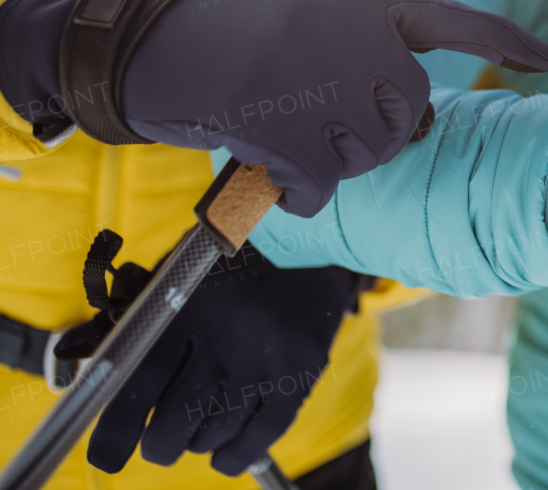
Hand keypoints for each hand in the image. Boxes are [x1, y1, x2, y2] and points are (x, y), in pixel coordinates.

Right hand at [14, 0, 547, 215]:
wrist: (160, 43)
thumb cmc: (237, 30)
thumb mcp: (312, 8)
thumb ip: (367, 42)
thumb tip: (413, 107)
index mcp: (366, 4)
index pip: (452, 21)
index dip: (504, 42)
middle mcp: (357, 37)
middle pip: (410, 112)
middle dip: (377, 130)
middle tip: (322, 117)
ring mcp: (325, 80)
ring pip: (369, 154)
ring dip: (333, 160)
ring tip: (285, 128)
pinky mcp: (292, 125)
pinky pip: (323, 184)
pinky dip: (301, 192)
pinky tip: (275, 168)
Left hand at [55, 244, 353, 475]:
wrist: (310, 245)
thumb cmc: (230, 266)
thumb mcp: (177, 277)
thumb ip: (134, 318)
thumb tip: (82, 360)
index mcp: (186, 304)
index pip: (140, 381)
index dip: (117, 431)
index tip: (107, 457)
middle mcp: (226, 333)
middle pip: (176, 420)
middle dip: (160, 444)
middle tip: (160, 441)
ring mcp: (267, 355)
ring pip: (217, 432)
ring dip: (199, 442)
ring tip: (200, 429)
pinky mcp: (301, 370)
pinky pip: (262, 434)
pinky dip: (236, 454)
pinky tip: (223, 455)